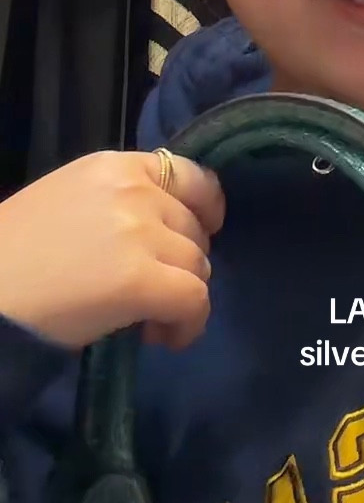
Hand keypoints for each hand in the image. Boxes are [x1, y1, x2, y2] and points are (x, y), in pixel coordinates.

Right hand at [0, 150, 223, 351]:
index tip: (200, 234)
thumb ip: (119, 204)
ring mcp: (140, 232)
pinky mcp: (140, 279)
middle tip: (152, 293)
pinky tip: (161, 337)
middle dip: (182, 263)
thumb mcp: (67, 201)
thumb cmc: (12, 256)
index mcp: (113, 165)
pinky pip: (195, 301)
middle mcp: (133, 189)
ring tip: (147, 319)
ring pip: (199, 266)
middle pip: (195, 228)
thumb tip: (164, 235)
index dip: (205, 208)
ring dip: (182, 296)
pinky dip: (188, 325)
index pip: (190, 174)